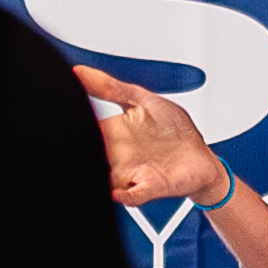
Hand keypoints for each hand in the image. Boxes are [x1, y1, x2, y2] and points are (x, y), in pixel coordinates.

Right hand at [66, 65, 234, 206]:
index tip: (65, 120)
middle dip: (82, 157)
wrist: (202, 154)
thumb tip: (79, 72)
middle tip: (76, 148)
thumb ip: (111, 87)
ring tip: (96, 169)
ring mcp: (132, 173)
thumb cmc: (173, 128)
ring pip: (105, 179)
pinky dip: (123, 195)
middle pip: (90, 158)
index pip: (84, 131)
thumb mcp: (142, 99)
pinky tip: (118, 190)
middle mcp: (117, 155)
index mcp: (112, 132)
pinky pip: (131, 196)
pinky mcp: (150, 187)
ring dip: (100, 177)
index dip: (74, 127)